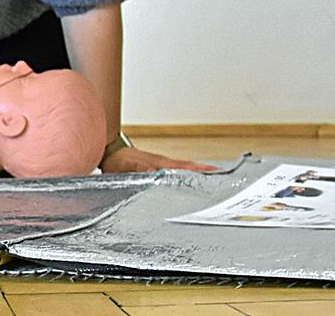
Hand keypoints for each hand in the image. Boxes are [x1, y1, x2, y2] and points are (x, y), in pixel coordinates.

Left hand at [101, 146, 216, 173]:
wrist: (109, 154)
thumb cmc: (117, 161)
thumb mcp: (125, 167)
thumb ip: (138, 170)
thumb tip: (153, 173)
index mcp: (159, 163)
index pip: (185, 166)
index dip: (200, 170)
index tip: (216, 173)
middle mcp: (164, 163)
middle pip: (190, 167)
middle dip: (206, 172)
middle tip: (224, 178)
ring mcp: (162, 165)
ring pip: (185, 168)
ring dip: (199, 173)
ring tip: (215, 180)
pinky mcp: (158, 168)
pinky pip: (178, 171)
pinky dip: (189, 174)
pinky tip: (192, 180)